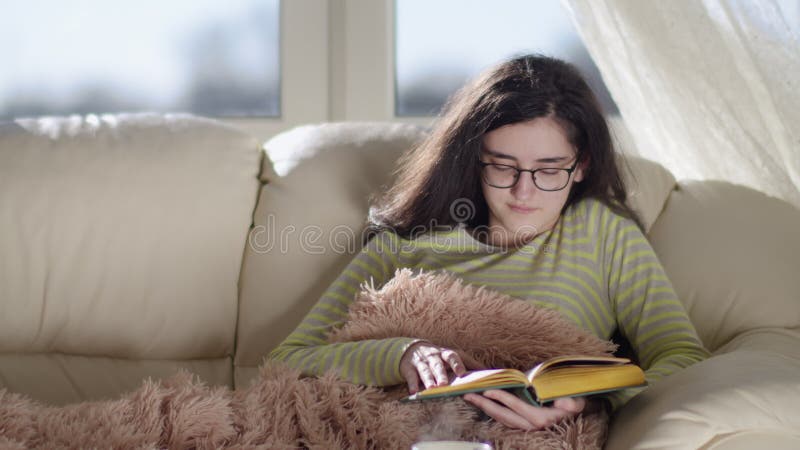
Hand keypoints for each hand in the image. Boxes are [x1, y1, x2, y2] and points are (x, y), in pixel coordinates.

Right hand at [400, 342, 472, 393]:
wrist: (412, 350)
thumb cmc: (438, 357)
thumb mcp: (451, 357)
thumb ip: (469, 363)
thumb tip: (488, 372)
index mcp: (445, 354)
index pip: (453, 356)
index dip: (457, 364)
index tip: (462, 373)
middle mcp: (433, 357)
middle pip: (437, 364)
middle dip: (441, 374)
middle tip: (444, 384)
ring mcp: (421, 362)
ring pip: (425, 370)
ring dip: (428, 379)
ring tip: (432, 388)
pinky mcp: (408, 368)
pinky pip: (410, 376)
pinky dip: (412, 384)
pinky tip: (414, 392)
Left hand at [463, 390, 593, 429]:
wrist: (576, 413)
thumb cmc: (574, 403)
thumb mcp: (576, 402)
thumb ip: (571, 403)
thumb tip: (566, 404)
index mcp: (542, 419)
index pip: (517, 407)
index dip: (502, 398)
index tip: (487, 390)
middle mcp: (532, 426)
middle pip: (503, 416)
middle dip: (484, 405)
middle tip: (468, 395)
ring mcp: (526, 427)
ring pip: (501, 419)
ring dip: (485, 408)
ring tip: (470, 398)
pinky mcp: (522, 425)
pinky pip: (504, 419)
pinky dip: (492, 411)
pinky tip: (483, 403)